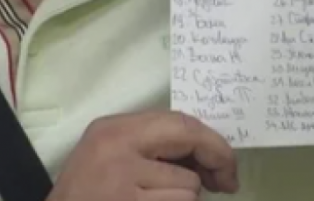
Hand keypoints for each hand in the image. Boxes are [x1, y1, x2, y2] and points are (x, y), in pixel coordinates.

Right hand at [49, 111, 238, 200]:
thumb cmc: (86, 194)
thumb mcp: (110, 155)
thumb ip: (150, 147)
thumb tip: (206, 155)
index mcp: (114, 129)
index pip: (178, 121)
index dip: (211, 140)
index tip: (226, 162)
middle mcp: (118, 147)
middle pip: (188, 137)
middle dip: (217, 157)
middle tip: (226, 182)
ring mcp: (124, 181)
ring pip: (189, 186)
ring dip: (185, 199)